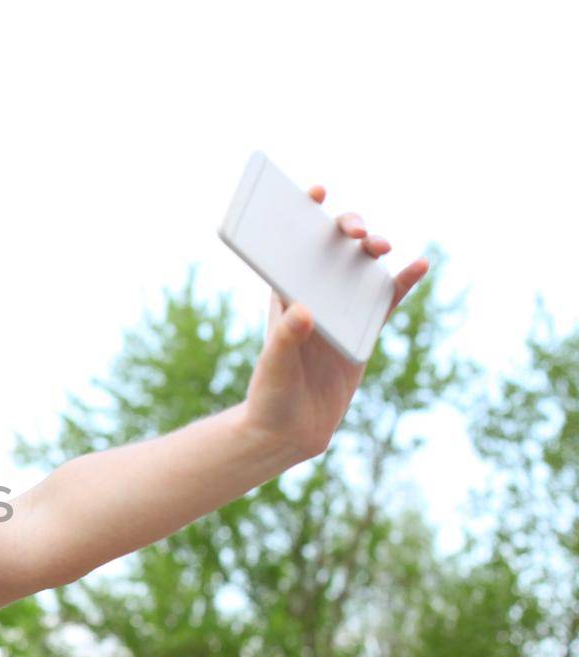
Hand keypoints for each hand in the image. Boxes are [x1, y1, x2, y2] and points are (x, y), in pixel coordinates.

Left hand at [246, 184, 429, 457]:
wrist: (291, 431)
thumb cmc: (271, 394)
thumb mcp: (274, 366)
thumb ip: (287, 338)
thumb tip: (305, 309)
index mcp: (283, 295)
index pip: (290, 245)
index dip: (302, 214)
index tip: (313, 192)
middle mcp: (313, 294)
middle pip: (332, 249)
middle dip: (344, 230)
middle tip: (352, 230)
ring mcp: (341, 309)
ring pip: (361, 268)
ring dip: (373, 251)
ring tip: (381, 245)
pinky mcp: (364, 330)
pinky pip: (388, 299)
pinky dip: (404, 281)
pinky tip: (419, 264)